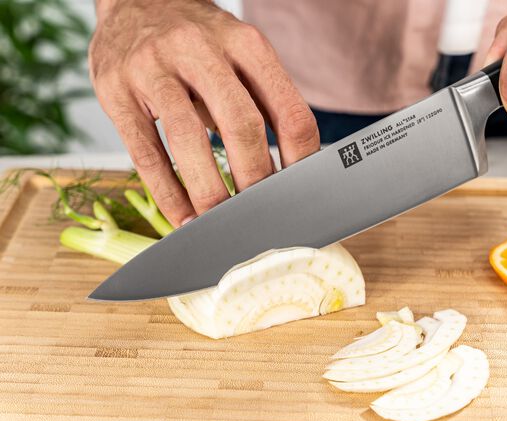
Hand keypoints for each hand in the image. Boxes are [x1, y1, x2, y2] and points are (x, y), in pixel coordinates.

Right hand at [90, 0, 319, 226]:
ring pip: (189, 140)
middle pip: (241, 126)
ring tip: (222, 222)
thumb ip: (264, 100)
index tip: (298, 191)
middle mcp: (200, 49)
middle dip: (256, 181)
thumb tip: (291, 168)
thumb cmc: (198, 41)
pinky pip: (145, 153)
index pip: (289, 111)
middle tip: (261, 212)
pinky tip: (183, 218)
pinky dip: (168, 194)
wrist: (134, 2)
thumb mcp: (240, 54)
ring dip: (211, 192)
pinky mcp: (115, 91)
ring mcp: (152, 68)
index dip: (300, 160)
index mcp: (245, 43)